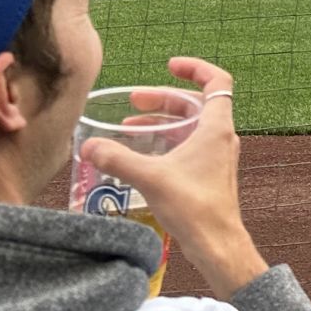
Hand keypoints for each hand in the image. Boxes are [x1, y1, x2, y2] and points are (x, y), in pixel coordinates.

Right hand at [80, 56, 268, 299]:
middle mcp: (220, 136)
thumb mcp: (151, 178)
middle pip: (195, 104)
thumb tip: (89, 145)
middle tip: (134, 100)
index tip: (169, 66)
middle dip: (165, 98)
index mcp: (216, 127)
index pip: (216, 80)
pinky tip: (141, 154)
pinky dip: (166, 142)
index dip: (195, 68)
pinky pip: (187, 146)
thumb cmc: (194, 208)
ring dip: (162, 121)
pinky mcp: (208, 174)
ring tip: (129, 125)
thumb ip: (119, 159)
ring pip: (190, 126)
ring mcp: (216, 156)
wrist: (218, 244)